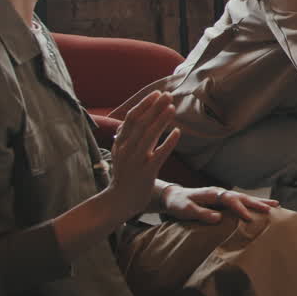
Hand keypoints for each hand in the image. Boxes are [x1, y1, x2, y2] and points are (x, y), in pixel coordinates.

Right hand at [106, 91, 179, 222]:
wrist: (119, 202)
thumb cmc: (125, 175)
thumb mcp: (122, 153)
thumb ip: (129, 137)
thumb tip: (135, 120)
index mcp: (120, 143)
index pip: (131, 118)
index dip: (144, 104)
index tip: (156, 93)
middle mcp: (126, 150)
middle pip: (140, 124)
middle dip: (154, 107)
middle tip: (168, 94)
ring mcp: (135, 161)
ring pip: (148, 136)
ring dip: (160, 120)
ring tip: (172, 107)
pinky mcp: (146, 173)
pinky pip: (158, 155)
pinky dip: (168, 142)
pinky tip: (178, 132)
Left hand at [162, 186, 277, 223]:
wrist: (173, 197)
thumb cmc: (178, 204)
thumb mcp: (186, 210)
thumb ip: (201, 213)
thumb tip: (218, 218)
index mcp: (212, 193)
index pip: (230, 200)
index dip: (240, 209)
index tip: (249, 218)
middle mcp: (221, 192)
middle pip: (242, 197)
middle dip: (257, 203)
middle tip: (271, 209)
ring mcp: (224, 195)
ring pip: (245, 198)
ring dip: (260, 202)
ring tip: (276, 205)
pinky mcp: (224, 200)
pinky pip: (242, 202)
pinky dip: (254, 204)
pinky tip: (264, 207)